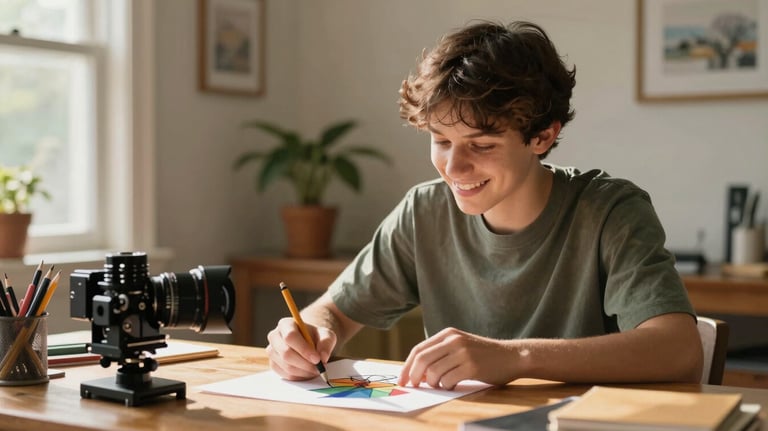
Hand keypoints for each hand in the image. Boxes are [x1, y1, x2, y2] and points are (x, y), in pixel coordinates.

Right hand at [266, 317, 336, 380]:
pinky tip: (308, 371)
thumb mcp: (326, 335)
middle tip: (319, 368)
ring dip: (304, 371)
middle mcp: (274, 337)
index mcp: (285, 324)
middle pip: (286, 353)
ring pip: (287, 366)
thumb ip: (326, 342)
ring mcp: (272, 351)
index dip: (303, 349)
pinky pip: (286, 375)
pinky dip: (300, 376)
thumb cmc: (315, 337)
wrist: (308, 343)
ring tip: (316, 369)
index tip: (317, 359)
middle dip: (305, 364)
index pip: (290, 336)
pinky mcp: (273, 364)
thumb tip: (323, 357)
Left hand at [398, 327, 520, 389]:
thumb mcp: (460, 345)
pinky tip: (453, 385)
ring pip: (433, 372)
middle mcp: (454, 340)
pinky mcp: (472, 366)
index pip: (419, 350)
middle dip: (414, 376)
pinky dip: (446, 387)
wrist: (511, 356)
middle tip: (414, 387)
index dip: (407, 366)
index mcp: (448, 333)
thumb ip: (440, 353)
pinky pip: (448, 380)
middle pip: (422, 360)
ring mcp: (463, 353)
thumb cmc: (483, 355)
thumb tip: (416, 372)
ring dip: (433, 384)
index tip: (402, 379)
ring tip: (441, 384)